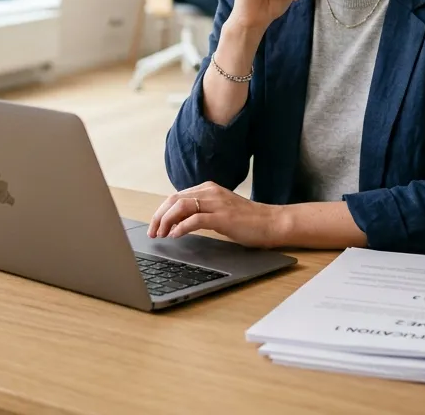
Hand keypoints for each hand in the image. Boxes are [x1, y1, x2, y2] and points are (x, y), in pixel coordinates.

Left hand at [147, 181, 285, 248]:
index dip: (161, 211)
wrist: (272, 222)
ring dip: (166, 221)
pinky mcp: (223, 217)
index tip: (155, 225)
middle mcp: (210, 192)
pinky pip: (195, 219)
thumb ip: (202, 210)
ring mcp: (217, 203)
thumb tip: (178, 221)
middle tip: (153, 232)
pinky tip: (176, 235)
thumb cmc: (247, 220)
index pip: (176, 196)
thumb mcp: (220, 210)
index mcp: (208, 189)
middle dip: (159, 216)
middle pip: (174, 199)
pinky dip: (181, 227)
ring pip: (181, 206)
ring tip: (161, 234)